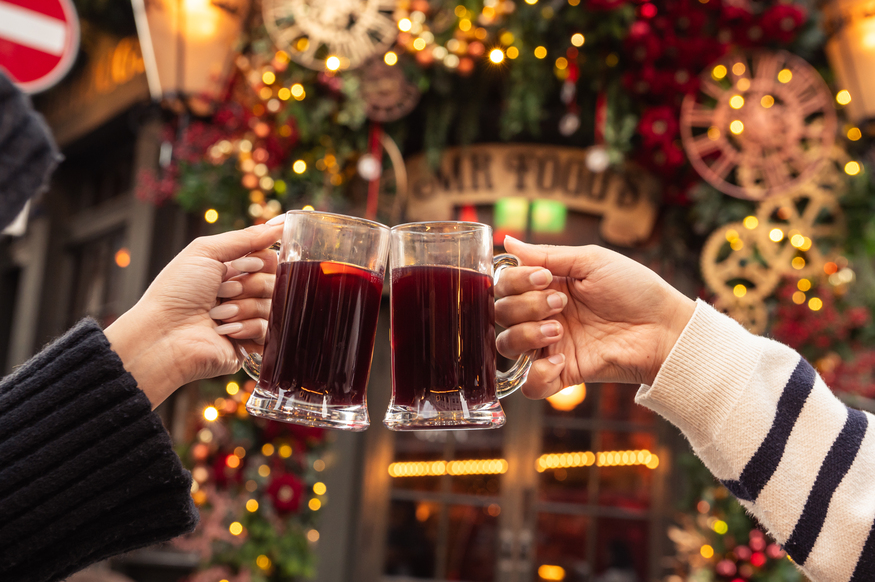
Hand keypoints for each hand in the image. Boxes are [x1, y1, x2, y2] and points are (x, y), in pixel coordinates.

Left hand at [105, 223, 282, 407]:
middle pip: (276, 281)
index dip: (260, 261)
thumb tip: (280, 223)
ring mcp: (249, 319)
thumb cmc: (176, 292)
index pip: (270, 259)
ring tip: (217, 315)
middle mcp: (244, 293)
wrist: (163, 335)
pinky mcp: (253, 344)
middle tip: (222, 292)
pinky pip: (270, 330)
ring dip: (243, 307)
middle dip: (249, 286)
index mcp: (234, 271)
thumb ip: (245, 237)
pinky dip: (246, 327)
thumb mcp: (205, 252)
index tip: (240, 265)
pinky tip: (225, 331)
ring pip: (274, 305)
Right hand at [495, 236, 695, 398]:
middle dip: (524, 306)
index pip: (504, 285)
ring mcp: (550, 346)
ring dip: (526, 335)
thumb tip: (507, 241)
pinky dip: (537, 373)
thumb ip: (546, 254)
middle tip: (560, 305)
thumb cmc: (635, 289)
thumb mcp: (591, 261)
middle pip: (500, 314)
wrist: (664, 328)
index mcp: (546, 287)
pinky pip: (529, 385)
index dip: (515, 282)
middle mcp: (542, 315)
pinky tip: (561, 360)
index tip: (544, 278)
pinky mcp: (563, 374)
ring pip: (506, 347)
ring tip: (559, 330)